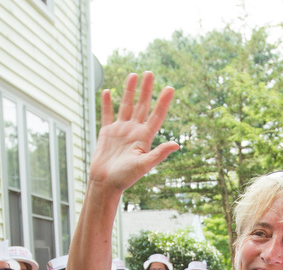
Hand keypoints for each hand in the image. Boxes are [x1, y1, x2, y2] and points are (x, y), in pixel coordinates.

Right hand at [91, 72, 179, 191]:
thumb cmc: (124, 178)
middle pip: (142, 106)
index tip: (170, 88)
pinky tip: (107, 91)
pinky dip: (107, 103)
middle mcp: (134, 131)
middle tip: (150, 73)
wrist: (105, 184)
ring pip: (126, 106)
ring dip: (129, 90)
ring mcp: (120, 131)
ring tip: (133, 75)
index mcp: (144, 138)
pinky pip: (107, 114)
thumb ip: (159, 154)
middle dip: (146, 89)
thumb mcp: (144, 165)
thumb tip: (177, 145)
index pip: (156, 116)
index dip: (163, 102)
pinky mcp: (107, 133)